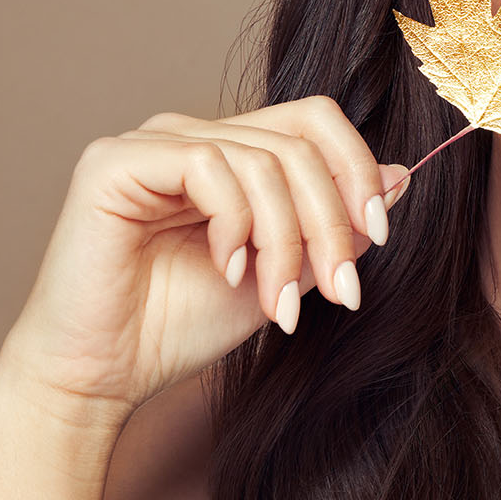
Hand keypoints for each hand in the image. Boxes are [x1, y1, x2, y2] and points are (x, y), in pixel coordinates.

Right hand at [0, 97, 408, 419]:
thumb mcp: (283, 275)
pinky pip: (209, 167)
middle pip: (299, 143)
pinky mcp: (115, 163)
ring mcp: (151, 142)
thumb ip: (332, 226)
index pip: (313, 122)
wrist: (100, 377)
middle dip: (332, 222)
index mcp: (228, 153)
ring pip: (263, 159)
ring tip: (276, 302)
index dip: (357, 170)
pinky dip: (236, 225)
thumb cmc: (177, 327)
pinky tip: (226, 271)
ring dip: (287, 239)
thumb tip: (400, 175)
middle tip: (341, 290)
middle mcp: (190, 136)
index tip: (375, 239)